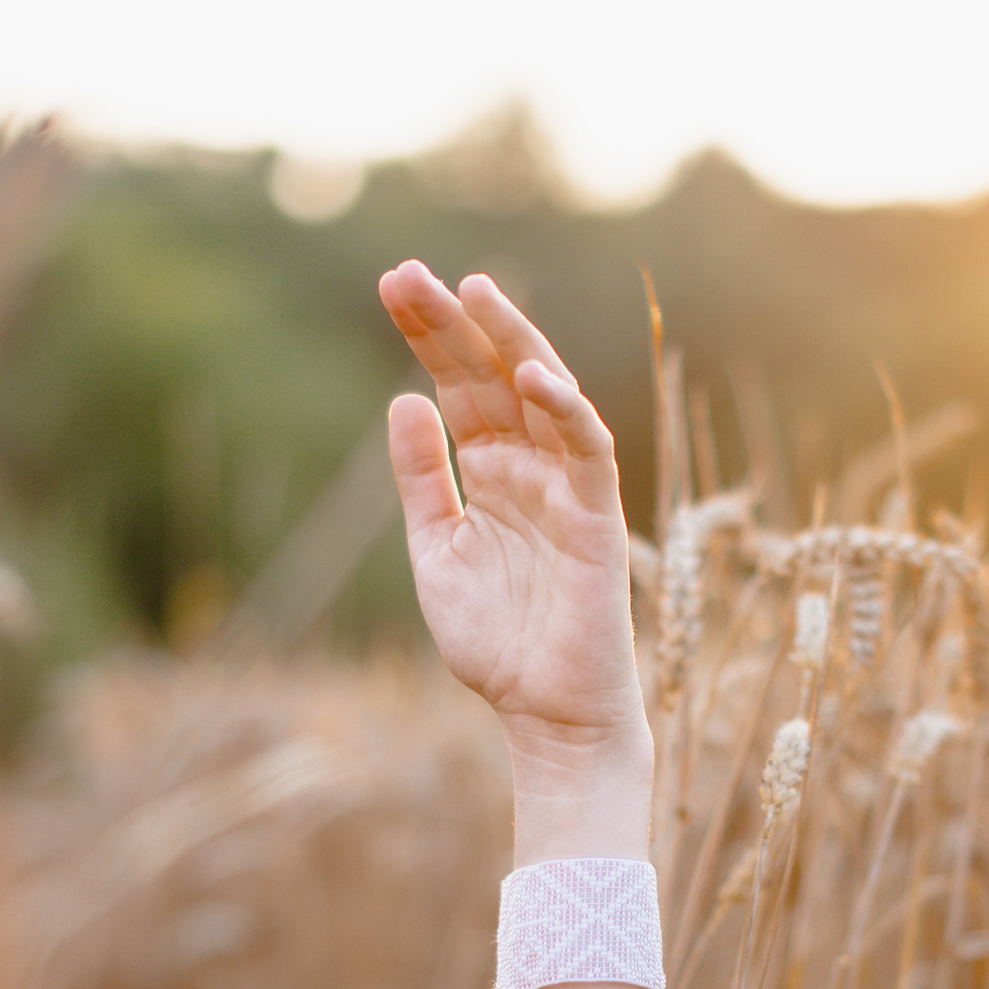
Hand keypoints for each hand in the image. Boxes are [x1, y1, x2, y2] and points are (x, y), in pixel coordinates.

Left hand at [378, 263, 648, 781]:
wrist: (547, 714)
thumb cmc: (497, 644)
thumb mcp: (438, 551)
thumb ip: (423, 479)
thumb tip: (402, 401)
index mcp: (489, 471)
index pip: (456, 386)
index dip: (427, 336)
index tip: (391, 286)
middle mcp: (529, 466)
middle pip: (491, 375)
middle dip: (453, 323)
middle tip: (406, 274)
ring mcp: (566, 486)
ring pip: (544, 393)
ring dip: (512, 340)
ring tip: (474, 290)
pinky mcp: (598, 517)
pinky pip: (588, 449)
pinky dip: (564, 409)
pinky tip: (528, 375)